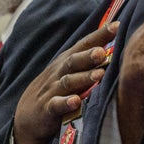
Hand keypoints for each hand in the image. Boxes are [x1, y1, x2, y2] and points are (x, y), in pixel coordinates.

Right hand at [12, 23, 115, 143]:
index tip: (117, 25)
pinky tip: (75, 101)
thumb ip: (87, 61)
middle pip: (74, 61)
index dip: (99, 35)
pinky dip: (65, 103)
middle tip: (103, 52)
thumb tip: (114, 47)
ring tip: (99, 75)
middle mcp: (59, 73)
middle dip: (88, 55)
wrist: (26, 117)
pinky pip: (55, 105)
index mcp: (66, 62)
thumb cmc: (55, 91)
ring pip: (68, 82)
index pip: (83, 45)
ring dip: (83, 77)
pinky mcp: (46, 109)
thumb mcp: (69, 73)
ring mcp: (52, 90)